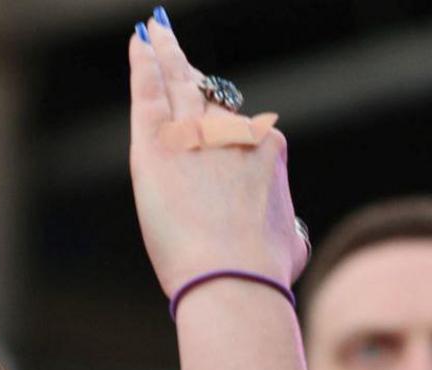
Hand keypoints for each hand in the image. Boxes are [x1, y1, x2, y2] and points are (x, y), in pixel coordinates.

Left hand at [125, 13, 303, 296]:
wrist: (233, 274)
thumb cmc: (263, 271)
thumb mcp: (290, 245)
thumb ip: (287, 232)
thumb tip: (292, 239)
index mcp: (265, 150)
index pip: (240, 127)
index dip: (222, 121)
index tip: (211, 110)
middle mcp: (231, 132)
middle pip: (207, 92)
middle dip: (189, 69)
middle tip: (173, 41)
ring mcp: (193, 132)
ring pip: (177, 84)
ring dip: (166, 54)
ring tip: (155, 32)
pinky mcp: (157, 143)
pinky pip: (149, 91)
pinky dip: (144, 64)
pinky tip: (139, 42)